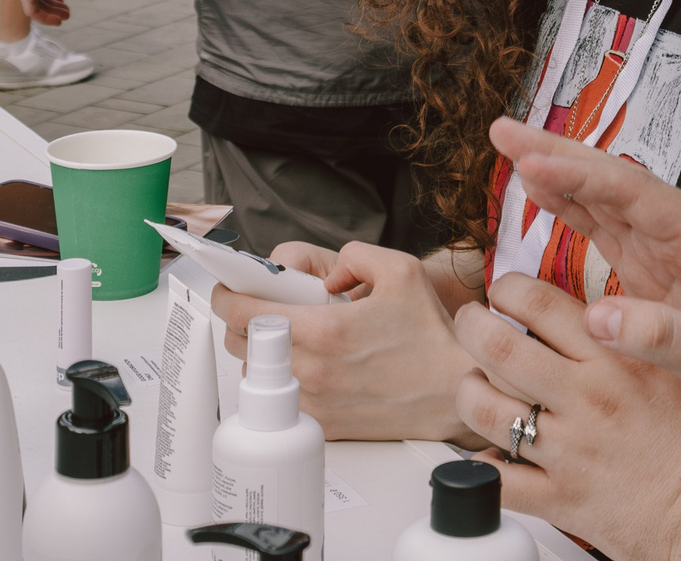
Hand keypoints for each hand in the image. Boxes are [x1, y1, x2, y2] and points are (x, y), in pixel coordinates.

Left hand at [213, 243, 484, 442]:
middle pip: (241, 343)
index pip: (244, 312)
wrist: (452, 391)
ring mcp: (314, 402)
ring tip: (295, 339)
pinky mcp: (322, 425)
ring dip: (264, 353)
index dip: (228, 294)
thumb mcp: (401, 270)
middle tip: (268, 308)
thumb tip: (324, 274)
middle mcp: (311, 370)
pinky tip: (312, 366)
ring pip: (258, 374)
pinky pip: (281, 400)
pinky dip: (285, 381)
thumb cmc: (429, 337)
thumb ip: (355, 254)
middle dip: (246, 320)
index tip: (229, 287)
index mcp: (323, 330)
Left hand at [455, 273, 680, 560]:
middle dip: (471, 327)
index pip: (538, 301)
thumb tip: (594, 318)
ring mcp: (568, 449)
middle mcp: (586, 397)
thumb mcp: (678, 369)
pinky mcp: (561, 498)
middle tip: (470, 324)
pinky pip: (496, 480)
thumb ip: (632, 339)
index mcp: (616, 357)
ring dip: (469, 391)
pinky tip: (486, 457)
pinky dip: (480, 468)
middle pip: (497, 346)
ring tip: (474, 386)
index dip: (506, 289)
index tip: (502, 293)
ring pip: (484, 407)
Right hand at [488, 117, 680, 436]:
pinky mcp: (648, 272)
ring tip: (508, 147)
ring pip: (601, 198)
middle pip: (611, 180)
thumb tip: (597, 320)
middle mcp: (680, 231)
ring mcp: (663, 248)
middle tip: (501, 131)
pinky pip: (601, 228)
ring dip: (555, 172)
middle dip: (556, 154)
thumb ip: (666, 338)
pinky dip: (568, 207)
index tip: (532, 162)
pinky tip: (538, 192)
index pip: (633, 193)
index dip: (580, 176)